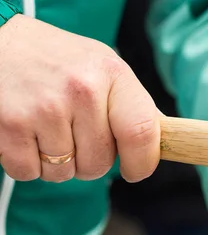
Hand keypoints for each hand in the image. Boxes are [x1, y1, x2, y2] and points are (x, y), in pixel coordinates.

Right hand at [0, 15, 159, 182]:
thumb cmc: (59, 61)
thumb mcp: (104, 68)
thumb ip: (133, 106)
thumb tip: (165, 143)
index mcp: (112, 74)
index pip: (141, 132)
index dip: (142, 162)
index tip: (134, 170)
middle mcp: (81, 90)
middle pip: (99, 163)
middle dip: (89, 162)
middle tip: (75, 135)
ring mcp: (44, 108)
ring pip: (64, 173)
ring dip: (56, 163)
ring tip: (47, 128)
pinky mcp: (10, 124)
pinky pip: (29, 172)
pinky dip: (27, 163)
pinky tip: (26, 133)